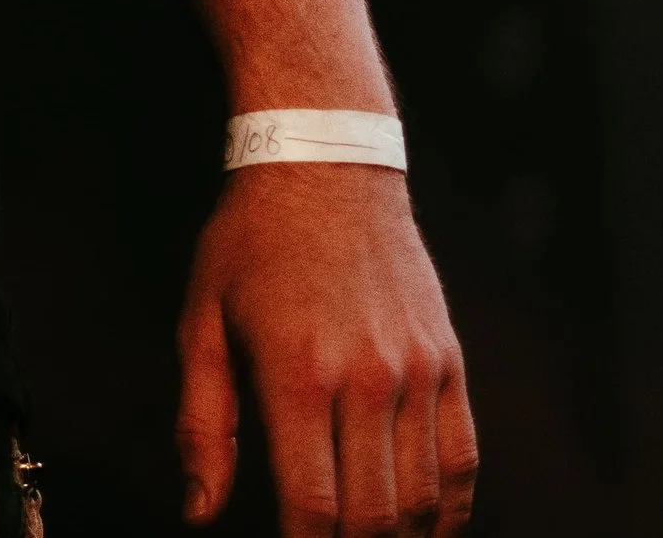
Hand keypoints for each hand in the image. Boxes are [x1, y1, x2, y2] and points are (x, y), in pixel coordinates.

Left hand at [176, 167, 477, 532]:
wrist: (325, 161)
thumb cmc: (250, 244)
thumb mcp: (201, 320)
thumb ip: (203, 425)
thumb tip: (200, 514)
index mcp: (297, 372)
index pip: (312, 507)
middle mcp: (366, 375)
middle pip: (373, 516)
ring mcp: (416, 368)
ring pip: (424, 499)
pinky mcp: (448, 359)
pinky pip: (463, 458)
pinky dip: (449, 510)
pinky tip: (426, 529)